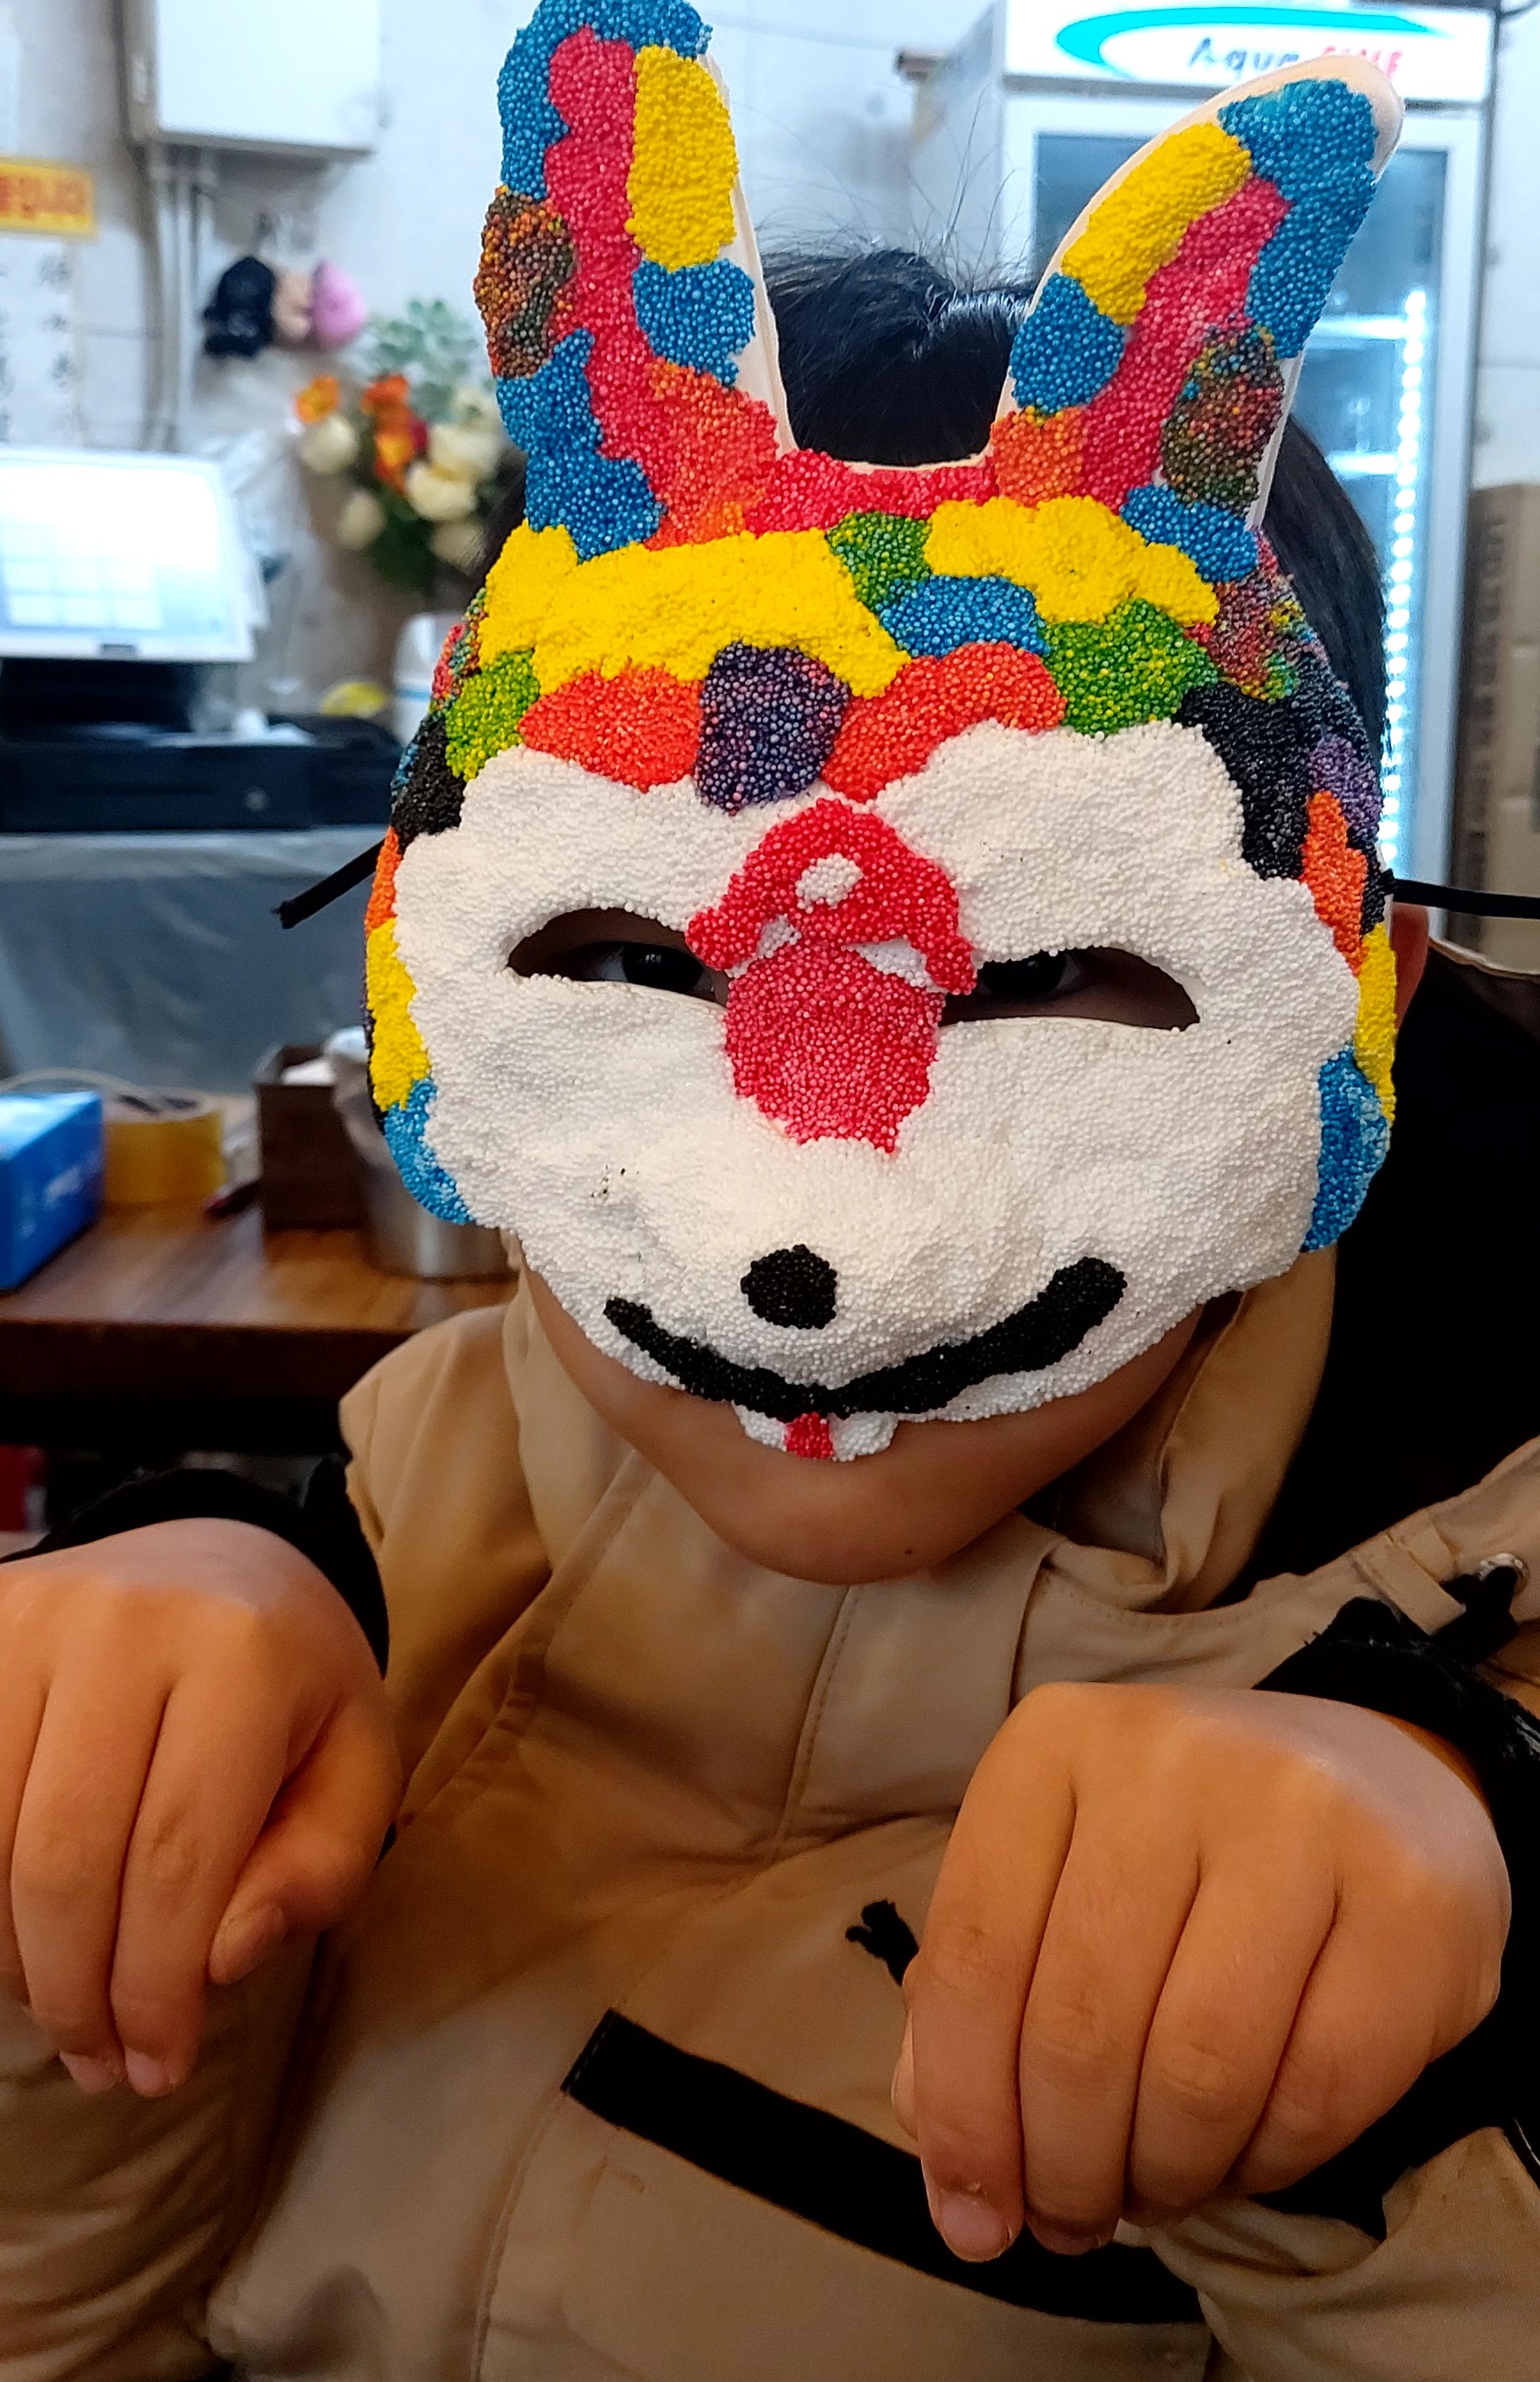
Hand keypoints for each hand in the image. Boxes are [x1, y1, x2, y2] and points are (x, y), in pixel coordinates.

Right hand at [0, 1518, 399, 2099]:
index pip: (177, 1857)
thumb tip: (219, 1961)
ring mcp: (32, 1620)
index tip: (162, 2069)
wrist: (223, 1562)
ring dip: (21, 1958)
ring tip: (70, 2010)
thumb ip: (315, 1873)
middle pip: (65, 1859)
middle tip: (106, 2065)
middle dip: (80, 1992)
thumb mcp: (355, 1771)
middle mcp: (123, 1623)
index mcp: (241, 1655)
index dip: (157, 1988)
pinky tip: (26, 1941)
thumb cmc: (297, 1689)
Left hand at [894, 1682, 1508, 2260]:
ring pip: (1198, 2072)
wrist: (1378, 1781)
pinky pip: (1318, 2092)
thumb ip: (984, 2006)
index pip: (973, 1955)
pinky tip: (1241, 2158)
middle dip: (1064, 2167)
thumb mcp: (1058, 1876)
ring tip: (1154, 2191)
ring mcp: (1303, 1819)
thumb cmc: (1183, 1852)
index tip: (972, 2218)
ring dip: (1163, 2174)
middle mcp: (1172, 1760)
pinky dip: (1265, 2162)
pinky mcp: (1413, 1902)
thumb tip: (961, 2188)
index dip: (961, 2113)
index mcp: (1056, 1744)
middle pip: (1081, 2025)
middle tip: (1074, 2222)